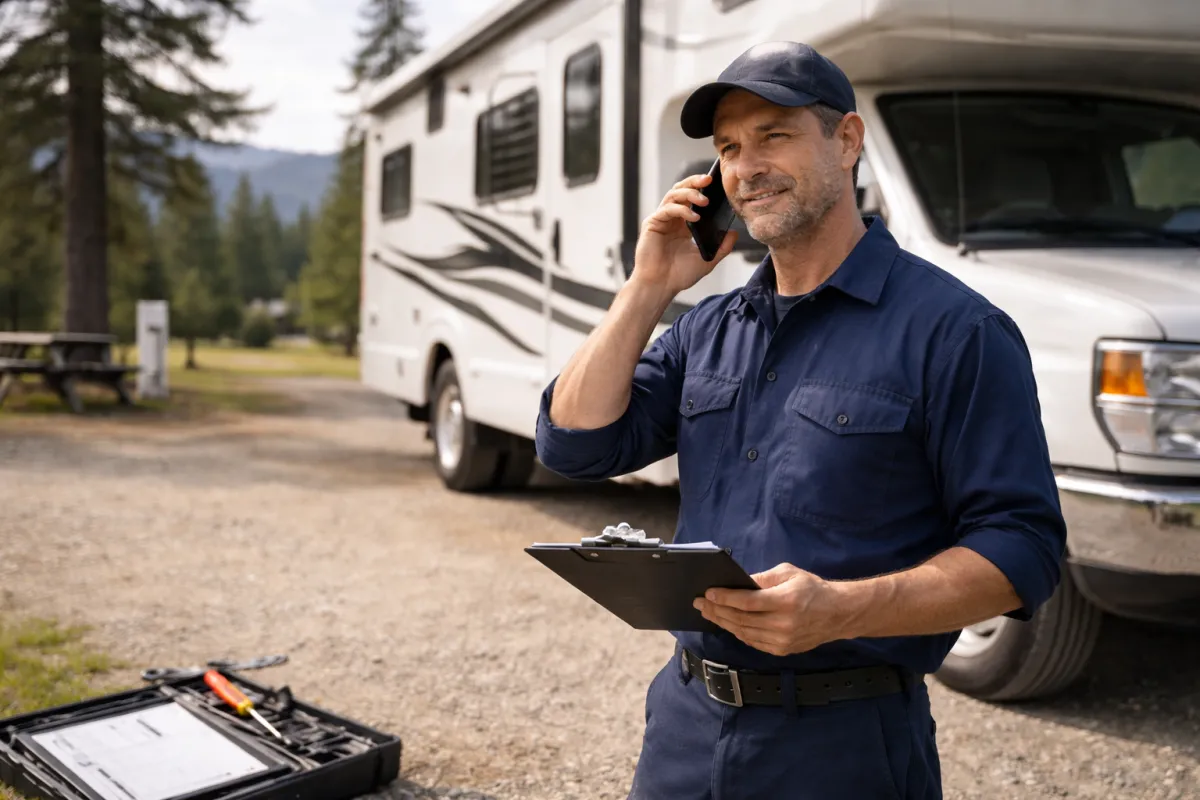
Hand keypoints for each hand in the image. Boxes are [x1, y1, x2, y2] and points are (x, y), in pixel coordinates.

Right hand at [632, 173, 738, 297]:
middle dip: (695, 182)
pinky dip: (681, 209)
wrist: (660, 286)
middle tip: (709, 180)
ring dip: (690, 193)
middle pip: (681, 190)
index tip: (718, 184)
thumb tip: (735, 233)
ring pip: (673, 195)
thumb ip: (721, 247)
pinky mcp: (652, 223)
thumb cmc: (679, 275)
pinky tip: (694, 216)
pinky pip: (667, 209)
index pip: (692, 198)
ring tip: (704, 200)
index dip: (703, 189)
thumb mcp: (707, 260)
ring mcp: (661, 220)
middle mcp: (672, 219)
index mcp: (683, 224)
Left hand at [693, 563, 845, 655]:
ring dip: (723, 622)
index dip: (724, 598)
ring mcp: (782, 641)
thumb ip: (762, 578)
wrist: (837, 613)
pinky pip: (752, 641)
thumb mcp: (788, 573)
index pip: (746, 602)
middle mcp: (783, 624)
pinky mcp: (781, 650)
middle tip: (700, 603)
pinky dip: (737, 632)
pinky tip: (727, 623)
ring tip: (708, 613)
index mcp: (785, 601)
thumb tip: (737, 582)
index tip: (708, 593)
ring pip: (743, 632)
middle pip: (741, 619)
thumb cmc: (812, 588)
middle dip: (716, 610)